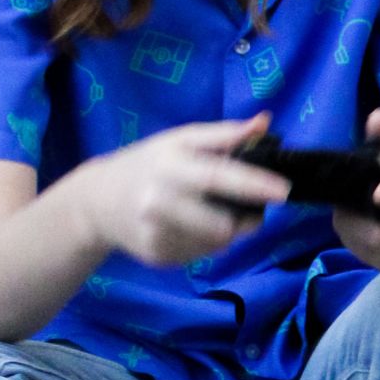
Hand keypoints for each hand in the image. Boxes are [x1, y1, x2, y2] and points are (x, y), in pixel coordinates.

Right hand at [81, 114, 287, 266]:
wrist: (96, 201)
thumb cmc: (150, 163)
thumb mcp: (182, 139)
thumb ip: (225, 134)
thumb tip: (263, 122)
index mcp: (170, 167)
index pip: (217, 176)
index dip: (253, 185)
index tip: (283, 191)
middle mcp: (159, 204)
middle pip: (222, 226)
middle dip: (246, 219)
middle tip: (250, 207)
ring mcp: (156, 235)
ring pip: (217, 244)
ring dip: (228, 231)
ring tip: (215, 212)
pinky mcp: (157, 257)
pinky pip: (202, 254)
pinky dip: (208, 241)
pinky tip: (192, 226)